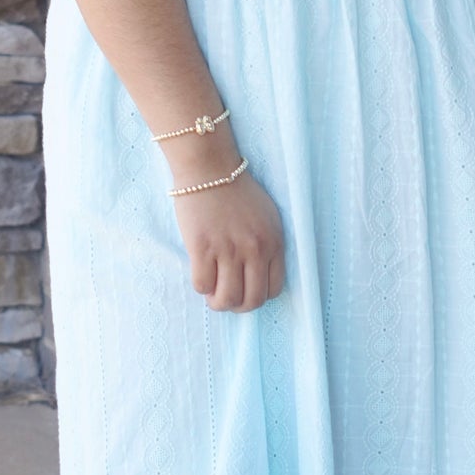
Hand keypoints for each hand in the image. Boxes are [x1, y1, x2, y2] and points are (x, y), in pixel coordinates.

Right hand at [171, 168, 286, 311]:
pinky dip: (201, 287)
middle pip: (251, 301)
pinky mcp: (203, 247)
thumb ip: (267, 245)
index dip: (257, 296)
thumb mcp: (267, 217)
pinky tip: (200, 273)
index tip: (245, 290)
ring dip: (217, 302)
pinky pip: (202, 285)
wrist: (210, 168)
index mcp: (274, 243)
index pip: (273, 290)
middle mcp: (254, 249)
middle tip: (226, 297)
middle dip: (238, 306)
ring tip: (212, 292)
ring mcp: (228, 250)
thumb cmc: (236, 191)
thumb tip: (256, 275)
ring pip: (226, 299)